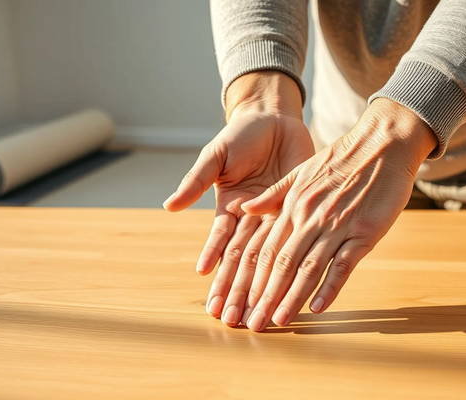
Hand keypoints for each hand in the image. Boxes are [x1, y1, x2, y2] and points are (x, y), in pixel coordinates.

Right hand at [163, 71, 314, 324]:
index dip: (217, 271)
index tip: (210, 296)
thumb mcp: (216, 156)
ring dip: (260, 285)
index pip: (222, 246)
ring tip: (255, 312)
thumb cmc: (241, 135)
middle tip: (233, 321)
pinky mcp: (296, 209)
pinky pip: (294, 238)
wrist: (274, 117)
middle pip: (244, 260)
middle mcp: (251, 219)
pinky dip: (289, 261)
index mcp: (228, 208)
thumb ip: (196, 181)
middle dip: (237, 291)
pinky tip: (287, 283)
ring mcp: (274, 216)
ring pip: (268, 256)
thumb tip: (169, 207)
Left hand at [238, 98, 436, 331]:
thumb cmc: (343, 158)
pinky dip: (330, 287)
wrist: (382, 143)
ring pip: (308, 268)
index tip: (244, 301)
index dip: (253, 278)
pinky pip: (343, 264)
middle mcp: (310, 217)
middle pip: (282, 264)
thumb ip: (273, 195)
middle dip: (265, 296)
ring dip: (292, 297)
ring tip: (279, 321)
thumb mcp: (301, 171)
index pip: (267, 248)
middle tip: (254, 323)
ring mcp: (337, 225)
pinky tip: (318, 307)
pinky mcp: (363, 232)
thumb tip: (244, 209)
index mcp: (294, 205)